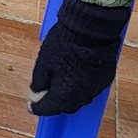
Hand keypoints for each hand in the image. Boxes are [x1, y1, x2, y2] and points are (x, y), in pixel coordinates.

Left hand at [28, 0, 131, 115]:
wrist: (90, 28)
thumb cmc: (64, 44)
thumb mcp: (43, 64)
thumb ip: (38, 85)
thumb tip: (35, 97)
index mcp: (64, 95)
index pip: (48, 109)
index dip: (37, 108)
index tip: (32, 105)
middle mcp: (82, 96)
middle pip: (66, 108)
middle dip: (56, 103)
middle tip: (48, 92)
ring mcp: (96, 88)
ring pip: (81, 99)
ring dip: (71, 95)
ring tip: (64, 82)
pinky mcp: (106, 78)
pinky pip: (92, 88)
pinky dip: (84, 86)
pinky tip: (78, 75)